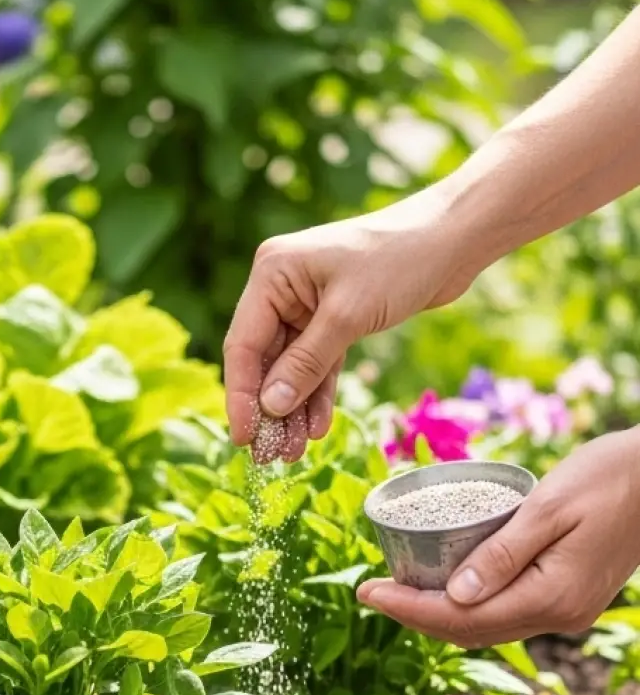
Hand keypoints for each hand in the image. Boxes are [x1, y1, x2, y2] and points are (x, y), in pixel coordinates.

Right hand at [224, 187, 481, 461]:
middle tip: (269, 456)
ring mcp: (307, 304)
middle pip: (264, 360)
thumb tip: (270, 408)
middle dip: (269, 409)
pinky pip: (318, 364)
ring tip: (293, 452)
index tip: (245, 437)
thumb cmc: (399, 260)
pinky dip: (318, 394)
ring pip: (291, 367)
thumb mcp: (347, 316)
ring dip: (293, 410)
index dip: (241, 395)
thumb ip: (306, 364)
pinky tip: (316, 428)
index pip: (244, 344)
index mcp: (272, 273)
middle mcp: (283, 288)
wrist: (453, 238)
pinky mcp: (335, 318)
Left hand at [356, 430, 639, 646]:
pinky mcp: (571, 598)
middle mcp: (561, 615)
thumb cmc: (610, 477)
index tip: (366, 591)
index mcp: (553, 596)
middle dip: (415, 616)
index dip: (409, 609)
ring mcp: (568, 611)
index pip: (463, 618)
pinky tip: (444, 586)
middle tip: (370, 591)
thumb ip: (501, 553)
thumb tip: (454, 596)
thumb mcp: (549, 507)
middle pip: (471, 630)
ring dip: (440, 615)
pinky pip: (508, 613)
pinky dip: (470, 606)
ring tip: (396, 590)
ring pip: (489, 627)